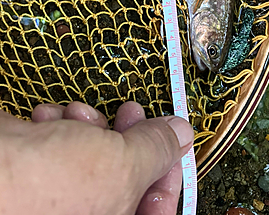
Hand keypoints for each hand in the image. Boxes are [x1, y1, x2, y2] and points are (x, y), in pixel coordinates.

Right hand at [0, 101, 193, 214]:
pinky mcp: (37, 168)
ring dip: (89, 125)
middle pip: (124, 176)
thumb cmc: (48, 186)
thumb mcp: (123, 165)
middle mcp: (85, 214)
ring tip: (78, 116)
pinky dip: (58, 124)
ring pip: (91, 153)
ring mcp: (59, 196)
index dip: (169, 175)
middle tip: (132, 114)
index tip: (172, 144)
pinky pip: (61, 144)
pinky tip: (48, 118)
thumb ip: (157, 149)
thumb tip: (180, 134)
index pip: (156, 212)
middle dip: (128, 138)